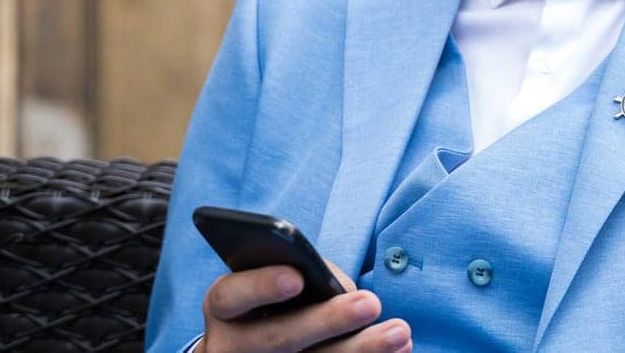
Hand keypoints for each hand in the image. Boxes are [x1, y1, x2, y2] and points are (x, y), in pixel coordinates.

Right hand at [197, 258, 410, 351]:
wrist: (251, 349)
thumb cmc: (273, 300)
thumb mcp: (272, 282)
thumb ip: (301, 278)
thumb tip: (344, 293)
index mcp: (224, 308)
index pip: (230, 296)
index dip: (262, 286)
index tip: (297, 278)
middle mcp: (231, 346)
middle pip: (278, 339)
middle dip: (328, 321)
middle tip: (371, 303)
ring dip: (360, 350)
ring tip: (399, 333)